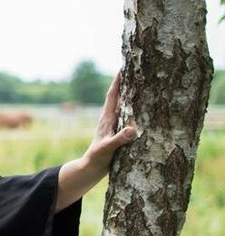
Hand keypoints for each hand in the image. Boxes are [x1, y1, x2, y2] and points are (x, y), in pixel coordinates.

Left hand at [55, 72, 137, 211]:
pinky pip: (129, 116)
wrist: (91, 168)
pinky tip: (145, 107)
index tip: (122, 67)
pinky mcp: (119, 132)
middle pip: (119, 97)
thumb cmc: (97, 158)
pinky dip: (136, 109)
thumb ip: (119, 139)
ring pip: (125, 106)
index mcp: (106, 119)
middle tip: (137, 68)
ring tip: (144, 82)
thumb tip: (133, 130)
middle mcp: (110, 119)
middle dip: (127, 83)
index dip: (117, 82)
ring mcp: (115, 125)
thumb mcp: (108, 149)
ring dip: (132, 94)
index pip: (112, 96)